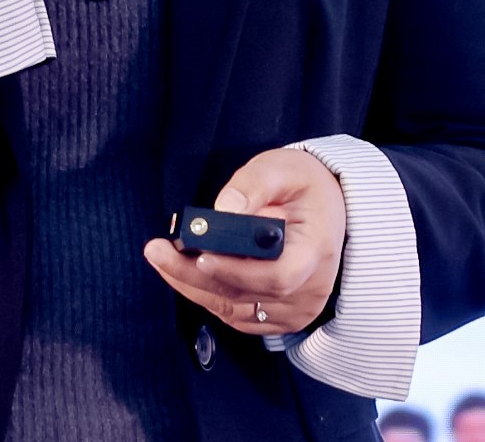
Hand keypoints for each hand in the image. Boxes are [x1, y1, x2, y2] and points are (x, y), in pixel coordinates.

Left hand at [143, 148, 347, 336]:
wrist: (328, 208)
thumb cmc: (302, 185)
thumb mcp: (282, 169)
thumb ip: (253, 184)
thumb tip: (223, 209)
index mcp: (316, 252)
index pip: (277, 276)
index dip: (236, 272)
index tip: (200, 256)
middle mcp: (310, 289)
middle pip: (246, 296)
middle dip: (194, 276)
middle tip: (157, 252)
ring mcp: (296, 308)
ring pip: (236, 310)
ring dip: (193, 287)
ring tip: (161, 257)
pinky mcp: (281, 316)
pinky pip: (238, 315)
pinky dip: (207, 296)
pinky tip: (184, 272)